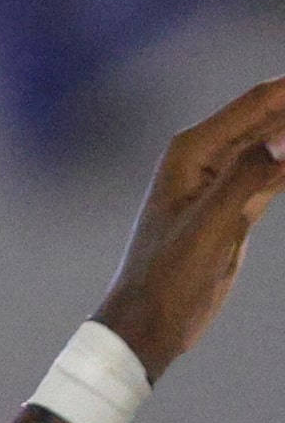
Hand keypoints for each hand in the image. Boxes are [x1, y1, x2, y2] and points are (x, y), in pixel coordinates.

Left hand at [93, 76, 284, 380]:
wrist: (150, 321)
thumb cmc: (167, 275)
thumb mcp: (210, 224)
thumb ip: (246, 176)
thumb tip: (283, 136)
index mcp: (192, 151)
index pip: (259, 102)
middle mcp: (207, 156)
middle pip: (271, 116)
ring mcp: (223, 181)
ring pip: (278, 143)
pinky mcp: (237, 206)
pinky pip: (277, 172)